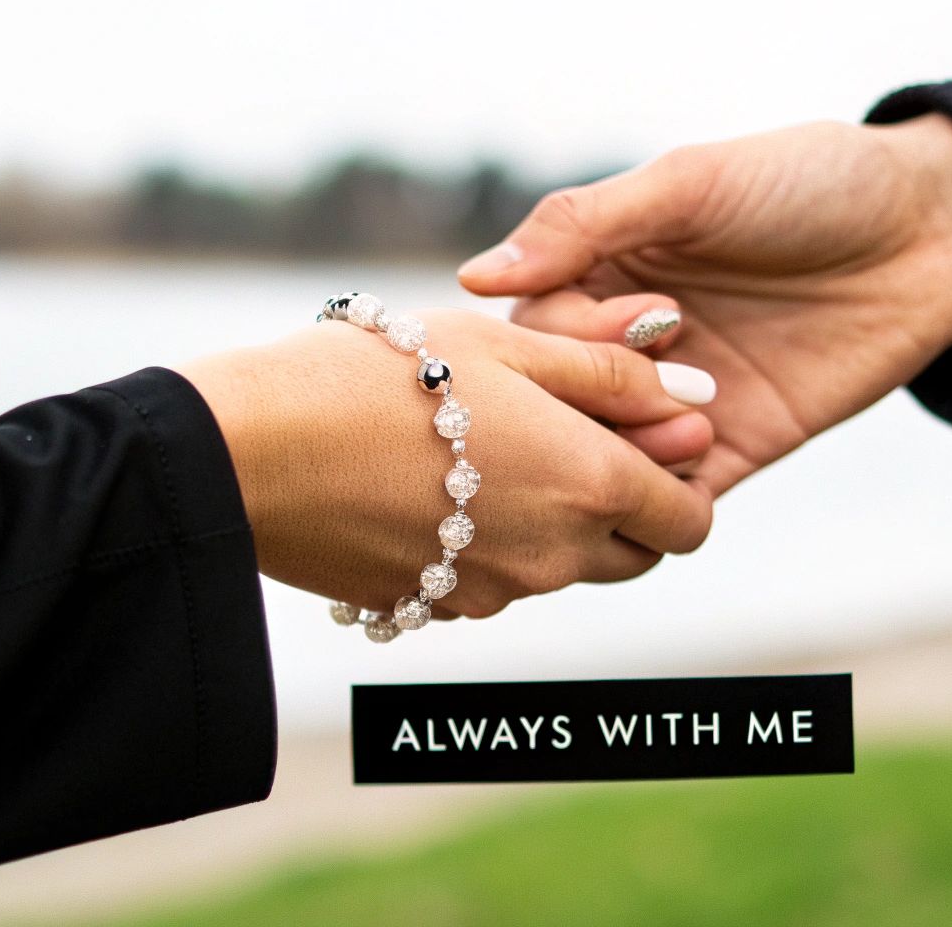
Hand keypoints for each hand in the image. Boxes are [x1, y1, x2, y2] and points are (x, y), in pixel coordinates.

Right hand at [176, 309, 713, 617]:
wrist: (251, 450)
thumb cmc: (381, 372)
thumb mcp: (506, 343)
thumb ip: (611, 370)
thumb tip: (700, 394)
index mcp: (589, 483)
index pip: (691, 519)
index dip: (681, 477)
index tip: (644, 432)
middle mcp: (554, 555)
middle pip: (636, 554)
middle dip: (627, 506)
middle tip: (571, 435)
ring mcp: (493, 592)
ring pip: (564, 568)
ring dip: (555, 520)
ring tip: (488, 445)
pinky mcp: (435, 607)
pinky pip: (495, 583)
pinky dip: (491, 542)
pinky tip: (436, 483)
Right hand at [457, 115, 951, 495]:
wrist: (934, 227)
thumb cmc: (809, 181)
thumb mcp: (691, 183)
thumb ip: (585, 225)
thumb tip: (477, 279)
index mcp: (605, 268)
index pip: (536, 326)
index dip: (565, 335)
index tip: (629, 319)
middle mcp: (630, 340)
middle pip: (566, 397)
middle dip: (596, 398)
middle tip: (657, 377)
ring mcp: (681, 397)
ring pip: (615, 453)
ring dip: (632, 451)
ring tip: (685, 425)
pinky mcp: (736, 444)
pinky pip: (680, 491)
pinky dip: (671, 493)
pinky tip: (693, 471)